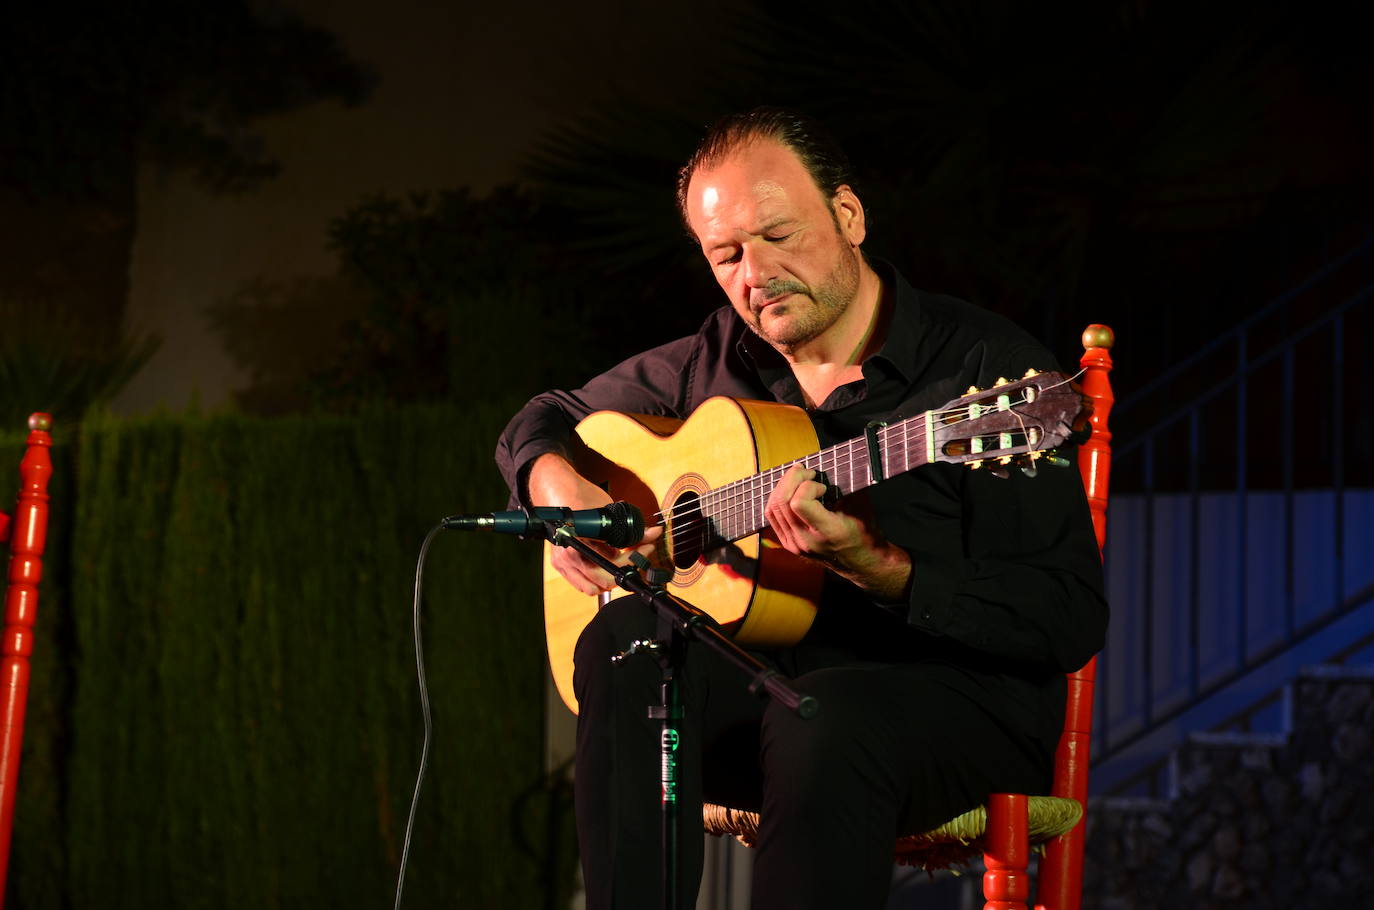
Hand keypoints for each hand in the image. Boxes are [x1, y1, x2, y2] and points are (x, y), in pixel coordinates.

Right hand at [527, 453, 661, 595]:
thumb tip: (653, 534)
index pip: (612, 567)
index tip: (646, 548)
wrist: (556, 488)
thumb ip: (631, 529)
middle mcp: (567, 557)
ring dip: (611, 576)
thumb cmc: (579, 495)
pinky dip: (597, 577)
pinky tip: (607, 559)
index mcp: (577, 544)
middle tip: (638, 553)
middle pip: (604, 581)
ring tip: (622, 558)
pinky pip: (583, 582)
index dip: (634, 559)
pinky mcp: (560, 564)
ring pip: (593, 587)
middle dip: (626, 568)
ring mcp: (561, 563)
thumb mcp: (608, 512)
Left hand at [764, 465, 910, 600]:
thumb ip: (842, 485)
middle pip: (782, 502)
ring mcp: (795, 544)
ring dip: (783, 486)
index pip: (799, 503)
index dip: (807, 486)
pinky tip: (791, 491)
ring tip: (798, 478)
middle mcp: (807, 541)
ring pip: (773, 508)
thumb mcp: (860, 506)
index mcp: (827, 532)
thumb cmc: (863, 532)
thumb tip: (827, 465)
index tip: (822, 486)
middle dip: (792, 479)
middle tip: (807, 472)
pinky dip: (778, 498)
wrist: (859, 562)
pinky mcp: (788, 544)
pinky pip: (772, 517)